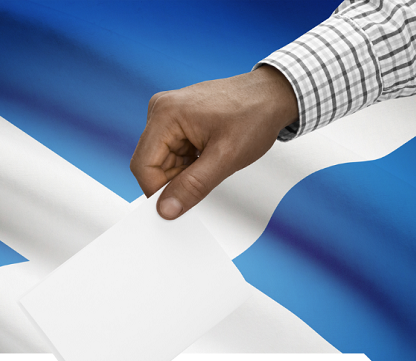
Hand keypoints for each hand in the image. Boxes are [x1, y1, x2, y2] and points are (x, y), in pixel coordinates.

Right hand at [130, 65, 297, 219]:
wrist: (272, 96)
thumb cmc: (254, 115)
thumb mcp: (225, 158)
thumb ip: (193, 186)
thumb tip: (166, 208)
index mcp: (165, 114)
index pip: (143, 166)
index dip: (158, 191)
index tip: (177, 204)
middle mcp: (161, 110)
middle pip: (151, 164)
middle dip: (174, 181)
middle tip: (205, 179)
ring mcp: (168, 114)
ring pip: (161, 162)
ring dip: (183, 173)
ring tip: (211, 162)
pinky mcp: (176, 120)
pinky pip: (171, 153)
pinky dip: (187, 164)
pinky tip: (208, 157)